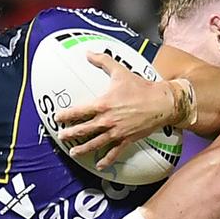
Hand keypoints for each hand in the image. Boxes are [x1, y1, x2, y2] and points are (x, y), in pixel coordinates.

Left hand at [56, 52, 178, 169]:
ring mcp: (116, 132)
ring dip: (83, 149)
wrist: (161, 102)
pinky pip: (114, 153)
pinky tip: (99, 165)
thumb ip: (103, 60)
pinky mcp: (126, 140)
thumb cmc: (141, 87)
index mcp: (103, 104)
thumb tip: (88, 52)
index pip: (79, 112)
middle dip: (70, 134)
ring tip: (74, 152)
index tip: (57, 118)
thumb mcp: (120, 71)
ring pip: (95, 143)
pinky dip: (106, 160)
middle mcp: (107, 121)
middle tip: (62, 136)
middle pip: (83, 130)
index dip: (66, 115)